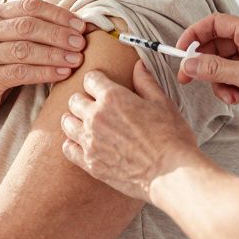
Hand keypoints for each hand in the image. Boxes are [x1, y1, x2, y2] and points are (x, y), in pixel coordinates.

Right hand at [0, 0, 87, 127]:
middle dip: (58, 34)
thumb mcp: (8, 40)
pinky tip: (62, 74)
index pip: (29, 6)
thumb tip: (77, 24)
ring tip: (76, 59)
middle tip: (81, 43)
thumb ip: (32, 28)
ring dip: (54, 54)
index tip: (81, 25)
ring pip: (24, 49)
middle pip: (27, 26)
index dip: (58, 14)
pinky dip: (44, 72)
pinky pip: (19, 73)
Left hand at [61, 62, 198, 201]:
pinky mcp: (90, 163)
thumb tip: (138, 64)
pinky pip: (68, 148)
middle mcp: (95, 116)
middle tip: (94, 106)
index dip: (96, 80)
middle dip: (83, 99)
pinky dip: (72, 144)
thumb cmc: (171, 138)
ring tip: (84, 123)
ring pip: (67, 123)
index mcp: (113, 97)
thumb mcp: (163, 103)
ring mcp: (90, 141)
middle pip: (74, 100)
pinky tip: (82, 144)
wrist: (171, 174)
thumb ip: (146, 82)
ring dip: (74, 120)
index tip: (100, 85)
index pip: (90, 79)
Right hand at [174, 14, 238, 132]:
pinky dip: (229, 89)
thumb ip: (214, 69)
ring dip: (218, 82)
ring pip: (220, 65)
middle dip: (202, 64)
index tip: (180, 51)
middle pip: (214, 46)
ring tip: (231, 94)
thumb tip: (188, 64)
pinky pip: (230, 79)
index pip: (214, 23)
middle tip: (188, 78)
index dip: (194, 35)